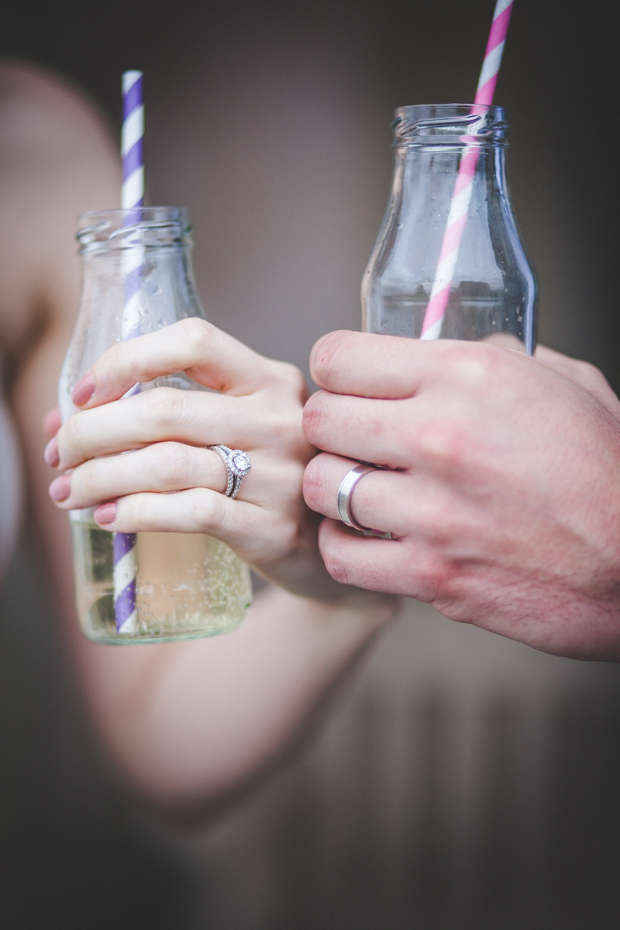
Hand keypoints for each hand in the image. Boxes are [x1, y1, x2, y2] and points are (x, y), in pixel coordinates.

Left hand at [45, 318, 350, 600]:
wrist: (334, 550)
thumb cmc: (269, 481)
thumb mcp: (240, 431)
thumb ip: (169, 416)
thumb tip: (64, 419)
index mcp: (272, 380)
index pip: (194, 340)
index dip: (127, 358)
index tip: (84, 393)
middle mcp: (282, 420)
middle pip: (166, 408)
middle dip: (93, 431)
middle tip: (61, 456)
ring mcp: (283, 476)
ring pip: (168, 463)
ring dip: (100, 477)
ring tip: (70, 492)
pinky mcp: (275, 529)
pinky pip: (190, 512)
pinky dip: (136, 513)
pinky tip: (108, 519)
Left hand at [303, 331, 619, 660]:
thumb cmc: (610, 472)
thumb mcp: (564, 383)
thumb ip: (495, 358)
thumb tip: (437, 352)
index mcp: (468, 375)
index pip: (339, 357)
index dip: (336, 372)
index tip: (348, 387)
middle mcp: (440, 435)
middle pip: (319, 419)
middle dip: (331, 428)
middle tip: (355, 441)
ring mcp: (434, 511)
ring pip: (321, 486)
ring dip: (335, 489)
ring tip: (362, 492)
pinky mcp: (433, 574)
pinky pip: (341, 556)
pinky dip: (345, 548)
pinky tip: (369, 539)